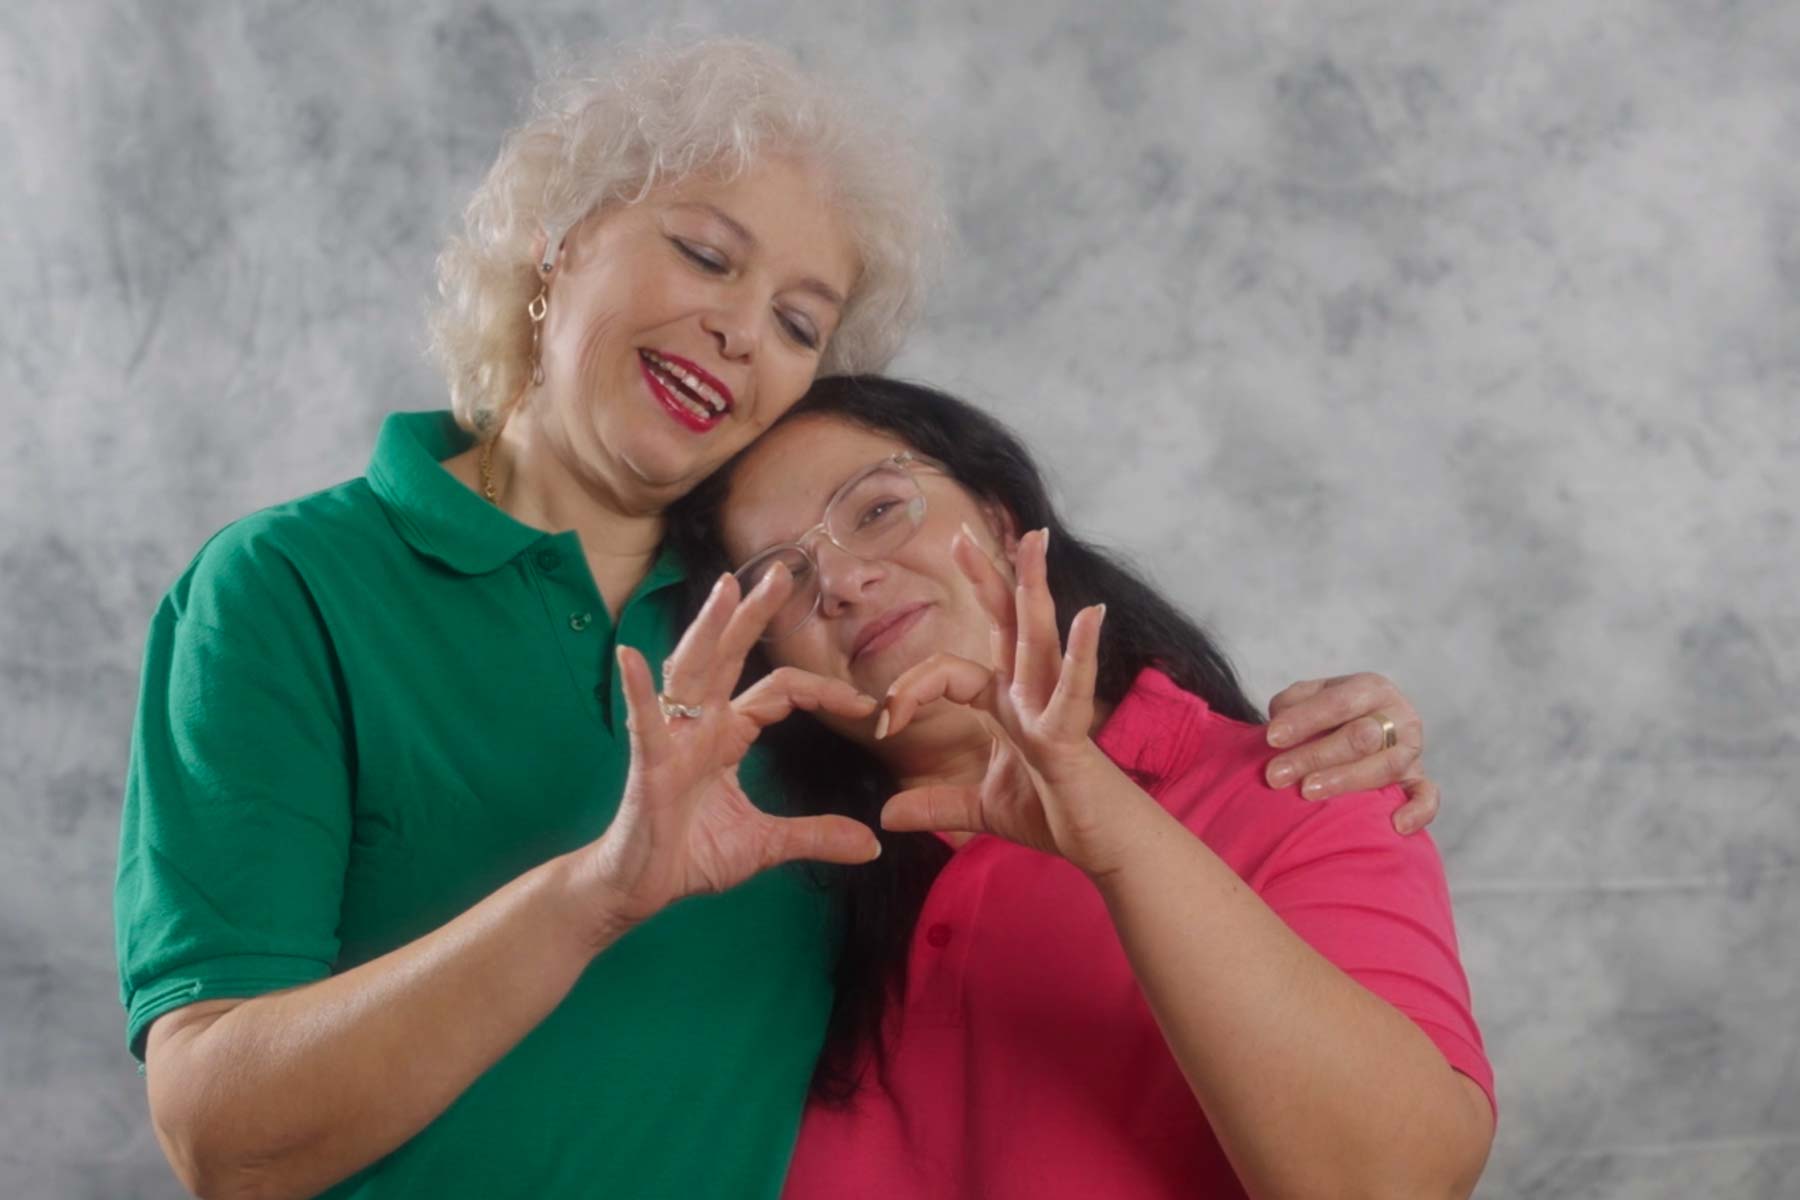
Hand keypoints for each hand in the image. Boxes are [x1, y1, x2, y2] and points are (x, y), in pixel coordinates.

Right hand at [580, 568, 882, 931]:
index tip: (867, 704)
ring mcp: (672, 739)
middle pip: (731, 656)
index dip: (823, 691)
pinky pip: (644, 723)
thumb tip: (871, 845)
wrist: (640, 888)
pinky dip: (638, 690)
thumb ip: (815, 836)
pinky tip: (631, 656)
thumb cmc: (691, 855)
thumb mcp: (766, 844)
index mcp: (728, 734)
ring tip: (724, 588)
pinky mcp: (648, 765)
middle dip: (754, 613)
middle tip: (783, 572)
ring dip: (708, 628)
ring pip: (693, 671)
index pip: (781, 691)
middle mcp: (700, 724)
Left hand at [876, 528, 1150, 877]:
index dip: (911, 691)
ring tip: (1034, 538)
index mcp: (1008, 703)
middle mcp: (1029, 694)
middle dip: (986, 577)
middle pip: (1006, 623)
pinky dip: (1081, 652)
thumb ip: (937, 803)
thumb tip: (887, 815)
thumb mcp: (982, 807)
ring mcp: (1051, 708)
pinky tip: (1089, 614)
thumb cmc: (1056, 815)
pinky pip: (1071, 690)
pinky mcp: (1069, 735)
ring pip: (1037, 637)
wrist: (1103, 846)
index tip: (883, 721)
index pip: (950, 673)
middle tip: (963, 532)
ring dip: (1033, 586)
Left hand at [1262, 673, 1436, 833]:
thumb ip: (1292, 703)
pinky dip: (1417, 811)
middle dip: (1314, 756)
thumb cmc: (1328, 716)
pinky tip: (1396, 825)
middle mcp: (1398, 716)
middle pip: (1359, 737)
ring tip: (1307, 792)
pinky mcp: (1419, 780)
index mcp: (1371, 688)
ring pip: (1384, 767)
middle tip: (1275, 774)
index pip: (1337, 703)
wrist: (1360, 730)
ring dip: (1344, 780)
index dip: (1304, 720)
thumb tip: (1280, 727)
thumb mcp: (1309, 697)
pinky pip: (1427, 797)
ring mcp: (1411, 750)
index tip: (1271, 738)